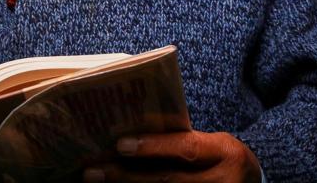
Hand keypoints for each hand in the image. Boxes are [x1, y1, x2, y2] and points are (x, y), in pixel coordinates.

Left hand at [83, 131, 261, 181]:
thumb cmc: (219, 158)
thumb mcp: (210, 144)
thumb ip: (180, 141)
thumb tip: (126, 139)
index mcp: (224, 154)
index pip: (186, 149)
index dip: (153, 148)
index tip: (120, 144)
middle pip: (167, 182)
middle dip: (125, 177)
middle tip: (92, 171)